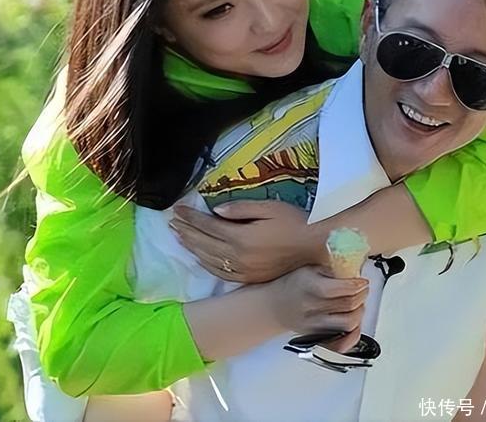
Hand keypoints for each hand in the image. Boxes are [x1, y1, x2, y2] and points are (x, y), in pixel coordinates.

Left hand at [170, 200, 321, 282]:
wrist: (314, 248)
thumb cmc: (294, 222)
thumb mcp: (268, 207)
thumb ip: (240, 209)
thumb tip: (215, 210)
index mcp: (241, 236)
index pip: (208, 225)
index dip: (191, 217)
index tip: (177, 209)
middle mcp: (238, 256)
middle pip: (204, 243)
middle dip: (186, 231)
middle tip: (171, 221)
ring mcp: (243, 270)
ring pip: (208, 259)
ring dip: (192, 247)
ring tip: (179, 237)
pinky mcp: (249, 278)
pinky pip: (220, 272)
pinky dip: (206, 263)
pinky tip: (199, 257)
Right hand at [269, 265, 368, 353]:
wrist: (276, 307)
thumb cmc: (294, 285)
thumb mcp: (310, 269)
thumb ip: (331, 270)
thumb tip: (355, 271)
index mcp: (309, 286)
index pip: (339, 288)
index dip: (356, 284)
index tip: (362, 281)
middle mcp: (312, 308)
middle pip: (348, 305)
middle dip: (362, 295)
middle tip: (363, 289)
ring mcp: (315, 326)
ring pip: (349, 324)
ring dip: (360, 312)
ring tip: (358, 303)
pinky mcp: (318, 338)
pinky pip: (342, 343)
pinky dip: (353, 336)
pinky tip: (355, 325)